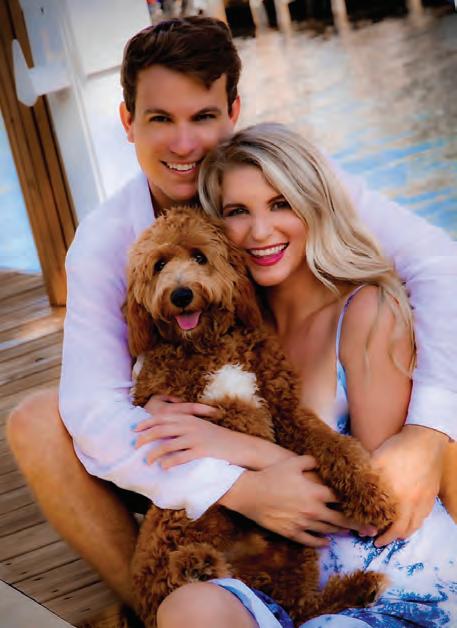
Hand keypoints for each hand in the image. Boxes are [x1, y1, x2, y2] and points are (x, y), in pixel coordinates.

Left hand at [136, 412, 254, 467]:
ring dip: (155, 453)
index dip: (147, 423)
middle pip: (162, 429)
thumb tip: (162, 434)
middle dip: (146, 437)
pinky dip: (170, 462)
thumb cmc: (216, 439)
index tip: (135, 429)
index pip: (163, 417)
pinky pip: (182, 457)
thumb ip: (183, 427)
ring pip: (169, 444)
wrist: (237, 445)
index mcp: (188, 418)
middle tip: (135, 445)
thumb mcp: (199, 427)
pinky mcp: (202, 450)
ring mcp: (196, 437)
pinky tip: (163, 467)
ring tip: (147, 461)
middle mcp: (190, 425)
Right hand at [219, 456, 368, 546]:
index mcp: (315, 492)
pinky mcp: (292, 533)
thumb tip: (322, 460)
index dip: (355, 501)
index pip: (341, 499)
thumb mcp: (292, 463)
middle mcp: (312, 509)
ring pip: (327, 531)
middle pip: (340, 519)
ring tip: (350, 533)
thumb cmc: (271, 475)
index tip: (366, 505)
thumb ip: (311, 461)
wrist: (250, 493)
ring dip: (340, 532)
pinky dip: (321, 543)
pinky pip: (310, 541)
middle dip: (356, 524)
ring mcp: (303, 523)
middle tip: (370, 529)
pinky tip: (327, 542)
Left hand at [371, 425, 447, 546]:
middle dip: (387, 538)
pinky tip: (406, 522)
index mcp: (395, 495)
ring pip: (413, 527)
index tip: (365, 534)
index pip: (384, 522)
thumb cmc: (398, 448)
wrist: (425, 439)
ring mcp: (422, 501)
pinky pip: (422, 518)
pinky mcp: (430, 497)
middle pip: (400, 530)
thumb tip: (349, 488)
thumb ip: (365, 476)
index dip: (374, 531)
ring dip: (401, 534)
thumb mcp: (376, 459)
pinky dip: (413, 524)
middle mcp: (410, 502)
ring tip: (392, 535)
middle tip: (377, 541)